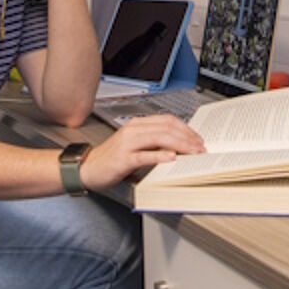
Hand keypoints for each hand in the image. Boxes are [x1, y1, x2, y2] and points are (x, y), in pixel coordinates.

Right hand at [78, 115, 205, 191]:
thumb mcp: (136, 147)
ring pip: (159, 138)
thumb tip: (179, 148)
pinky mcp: (123, 158)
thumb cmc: (112, 159)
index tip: (198, 138)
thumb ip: (154, 144)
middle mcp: (133, 130)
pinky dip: (160, 156)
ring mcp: (127, 143)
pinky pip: (144, 155)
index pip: (168, 121)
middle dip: (188, 137)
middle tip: (201, 147)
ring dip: (180, 145)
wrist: (87, 168)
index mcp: (138, 125)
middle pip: (167, 128)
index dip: (186, 128)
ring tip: (193, 152)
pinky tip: (171, 158)